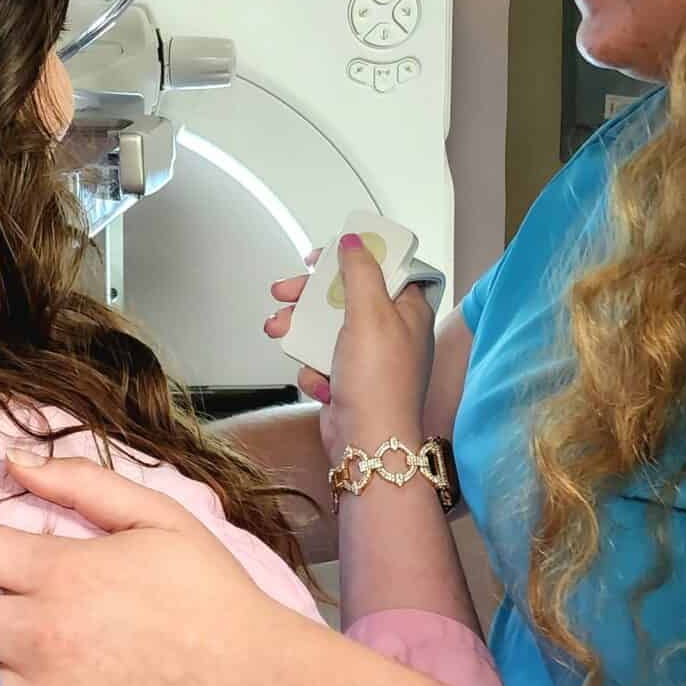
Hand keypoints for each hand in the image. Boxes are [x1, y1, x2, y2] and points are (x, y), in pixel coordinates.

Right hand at [264, 233, 437, 454]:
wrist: (367, 443)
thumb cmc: (379, 383)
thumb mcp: (369, 313)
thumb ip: (360, 272)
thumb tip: (353, 241)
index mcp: (407, 309)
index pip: (380, 268)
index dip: (350, 258)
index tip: (320, 258)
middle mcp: (391, 331)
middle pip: (344, 296)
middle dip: (310, 295)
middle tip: (285, 291)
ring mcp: (368, 357)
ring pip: (326, 328)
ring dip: (300, 329)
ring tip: (278, 329)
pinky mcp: (348, 380)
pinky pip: (321, 360)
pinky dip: (312, 367)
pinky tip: (316, 379)